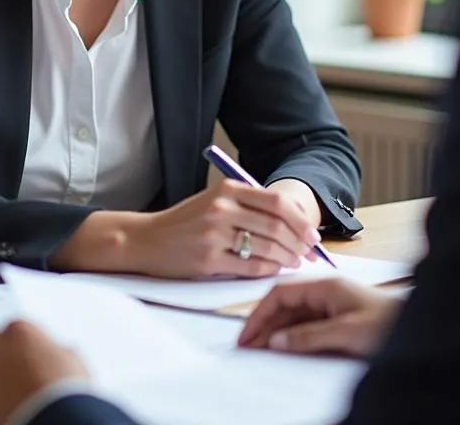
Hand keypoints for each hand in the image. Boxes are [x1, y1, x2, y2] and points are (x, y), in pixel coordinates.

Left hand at [0, 321, 87, 424]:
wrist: (47, 421)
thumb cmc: (62, 390)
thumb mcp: (71, 360)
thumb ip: (55, 352)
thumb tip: (55, 358)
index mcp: (18, 330)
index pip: (15, 332)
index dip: (25, 349)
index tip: (32, 363)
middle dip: (1, 362)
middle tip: (17, 382)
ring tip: (10, 405)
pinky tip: (0, 417)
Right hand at [130, 178, 322, 278]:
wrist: (147, 239)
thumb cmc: (185, 222)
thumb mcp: (214, 201)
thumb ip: (247, 205)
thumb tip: (289, 220)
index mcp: (227, 189)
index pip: (276, 202)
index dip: (300, 219)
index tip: (312, 232)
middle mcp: (222, 208)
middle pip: (275, 225)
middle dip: (299, 241)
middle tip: (310, 252)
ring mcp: (214, 234)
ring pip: (266, 246)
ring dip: (287, 257)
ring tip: (296, 262)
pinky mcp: (208, 260)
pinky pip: (250, 266)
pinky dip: (269, 269)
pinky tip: (275, 270)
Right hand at [238, 278, 403, 356]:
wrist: (420, 327)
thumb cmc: (388, 323)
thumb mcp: (345, 332)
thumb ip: (308, 336)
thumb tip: (275, 341)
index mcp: (325, 285)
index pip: (280, 293)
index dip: (260, 313)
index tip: (246, 333)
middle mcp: (325, 292)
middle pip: (284, 305)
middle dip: (264, 324)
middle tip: (246, 346)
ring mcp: (331, 305)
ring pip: (294, 316)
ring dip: (275, 332)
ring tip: (259, 350)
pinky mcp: (338, 319)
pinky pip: (306, 326)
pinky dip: (291, 337)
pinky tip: (283, 349)